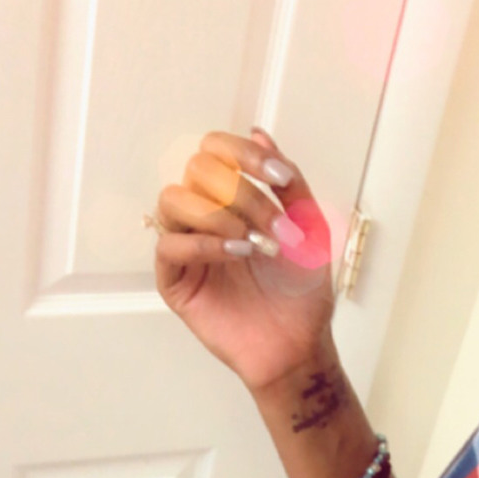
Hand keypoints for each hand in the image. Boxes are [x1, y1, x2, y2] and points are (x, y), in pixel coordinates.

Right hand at [153, 127, 336, 393]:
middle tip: (274, 229)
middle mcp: (205, 216)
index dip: (243, 153)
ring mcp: (187, 247)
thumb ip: (290, 182)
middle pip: (196, 169)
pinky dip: (203, 243)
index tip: (280, 178)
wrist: (299, 344)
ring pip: (173, 199)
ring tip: (253, 245)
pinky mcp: (175, 281)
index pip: (216, 150)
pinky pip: (168, 246)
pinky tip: (237, 254)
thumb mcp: (310, 229)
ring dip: (219, 215)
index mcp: (233, 199)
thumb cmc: (302, 293)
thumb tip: (260, 132)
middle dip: (243, 193)